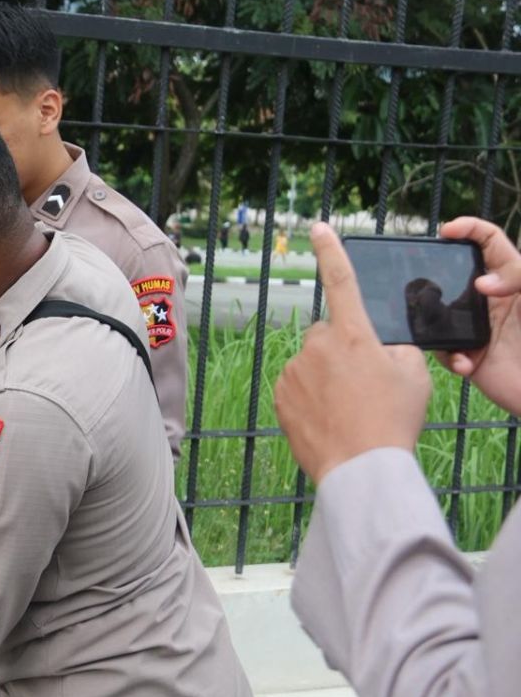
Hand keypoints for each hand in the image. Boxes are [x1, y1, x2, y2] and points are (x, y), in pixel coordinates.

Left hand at [274, 223, 431, 482]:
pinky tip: (329, 418)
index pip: (341, 281)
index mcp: (353, 334)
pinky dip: (311, 398)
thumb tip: (381, 346)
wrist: (361, 468)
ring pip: (312, 363)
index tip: (318, 228)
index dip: (331, 251)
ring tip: (349, 408)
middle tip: (365, 386)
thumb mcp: (415, 376)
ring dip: (326, 377)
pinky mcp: (280, 395)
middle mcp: (317, 345)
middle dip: (343, 351)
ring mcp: (294, 371)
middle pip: (330, 335)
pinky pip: (297, 386)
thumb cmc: (392, 420)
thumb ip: (397, 348)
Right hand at [438, 217, 520, 415]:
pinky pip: (443, 350)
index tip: (447, 231)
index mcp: (511, 279)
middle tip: (421, 278)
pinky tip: (466, 362)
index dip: (469, 229)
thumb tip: (481, 283)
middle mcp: (490, 300)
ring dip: (435, 322)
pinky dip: (450, 356)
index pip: (489, 242)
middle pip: (454, 274)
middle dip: (435, 273)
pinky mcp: (468, 356)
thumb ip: (520, 277)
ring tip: (446, 330)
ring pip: (439, 313)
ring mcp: (477, 327)